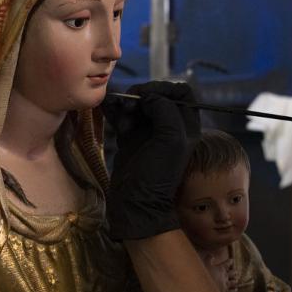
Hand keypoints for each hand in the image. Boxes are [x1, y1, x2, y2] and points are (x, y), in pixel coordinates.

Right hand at [105, 81, 200, 240]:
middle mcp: (169, 126)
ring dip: (126, 102)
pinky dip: (114, 109)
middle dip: (141, 95)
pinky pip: (123, 116)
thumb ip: (166, 111)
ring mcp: (148, 132)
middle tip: (129, 104)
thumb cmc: (158, 174)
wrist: (135, 203)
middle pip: (156, 95)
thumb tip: (149, 97)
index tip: (146, 95)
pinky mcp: (130, 139)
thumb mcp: (171, 140)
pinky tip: (106, 108)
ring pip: (138, 104)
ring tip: (117, 109)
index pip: (181, 92)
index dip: (164, 88)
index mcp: (185, 126)